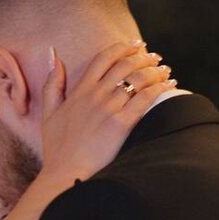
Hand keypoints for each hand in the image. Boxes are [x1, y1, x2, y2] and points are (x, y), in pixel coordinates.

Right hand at [40, 41, 175, 179]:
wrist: (65, 173)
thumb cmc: (57, 149)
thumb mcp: (49, 113)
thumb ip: (52, 84)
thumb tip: (54, 56)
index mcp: (80, 91)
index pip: (104, 58)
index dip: (122, 48)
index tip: (135, 45)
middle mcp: (96, 95)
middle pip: (125, 65)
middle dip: (143, 57)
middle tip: (155, 57)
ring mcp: (109, 109)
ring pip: (138, 79)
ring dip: (155, 71)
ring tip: (165, 71)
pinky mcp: (121, 124)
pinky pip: (145, 99)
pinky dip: (160, 88)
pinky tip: (169, 85)